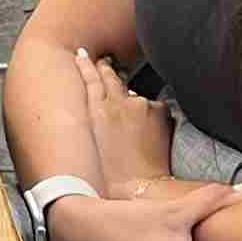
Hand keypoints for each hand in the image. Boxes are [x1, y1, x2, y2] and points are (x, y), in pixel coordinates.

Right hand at [75, 51, 176, 189]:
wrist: (138, 186)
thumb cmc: (114, 173)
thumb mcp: (96, 141)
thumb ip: (102, 117)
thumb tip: (118, 103)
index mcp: (95, 111)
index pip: (90, 78)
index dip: (87, 65)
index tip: (83, 54)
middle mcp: (116, 102)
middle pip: (112, 77)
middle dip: (107, 68)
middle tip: (106, 61)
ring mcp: (138, 104)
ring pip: (136, 97)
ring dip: (135, 105)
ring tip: (135, 126)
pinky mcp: (158, 110)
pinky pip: (155, 107)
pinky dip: (153, 116)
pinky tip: (151, 134)